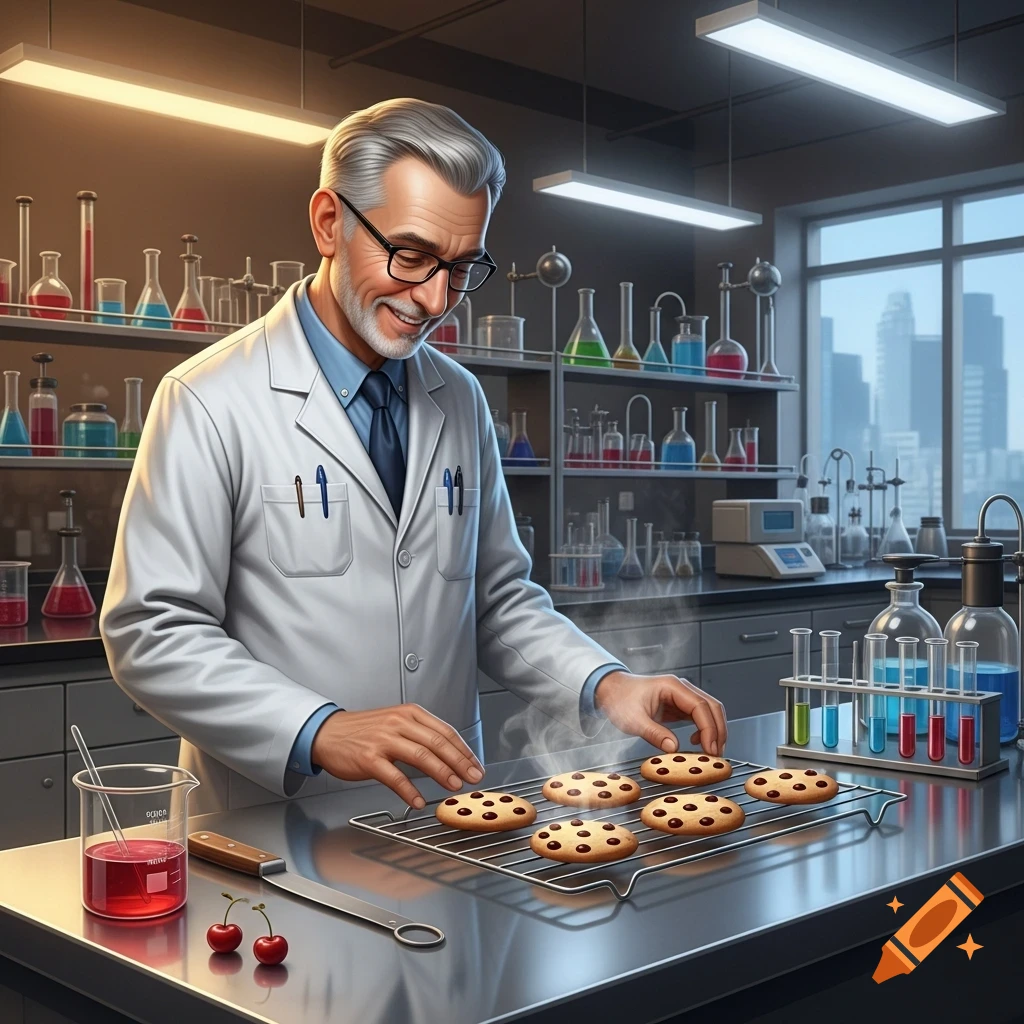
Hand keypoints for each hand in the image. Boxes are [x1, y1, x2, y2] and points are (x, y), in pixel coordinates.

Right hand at [310, 704, 484, 808]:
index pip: (445, 731)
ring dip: (441, 772)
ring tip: (454, 786)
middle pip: (438, 742)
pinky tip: (418, 800)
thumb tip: (449, 754)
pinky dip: (409, 790)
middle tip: (473, 777)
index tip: (475, 765)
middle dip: (459, 762)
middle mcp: (399, 724)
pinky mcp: (369, 758)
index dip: (464, 750)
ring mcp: (383, 740)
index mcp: (409, 714)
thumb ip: (420, 734)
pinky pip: (394, 776)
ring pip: (421, 756)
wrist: (327, 733)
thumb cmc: (363, 731)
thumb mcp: (395, 722)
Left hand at [593, 671, 727, 755]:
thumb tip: (674, 748)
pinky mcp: (679, 704)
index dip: (709, 729)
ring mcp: (682, 696)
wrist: (611, 689)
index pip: (700, 707)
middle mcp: (681, 689)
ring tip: (711, 752)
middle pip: (712, 707)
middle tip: (716, 754)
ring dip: (714, 731)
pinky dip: (705, 729)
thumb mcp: (633, 720)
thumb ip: (653, 733)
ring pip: (709, 711)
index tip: (710, 749)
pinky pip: (699, 716)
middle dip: (718, 731)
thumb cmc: (620, 699)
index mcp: (672, 687)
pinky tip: (697, 742)